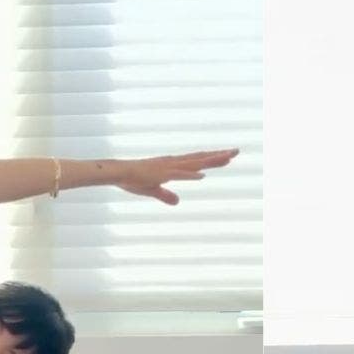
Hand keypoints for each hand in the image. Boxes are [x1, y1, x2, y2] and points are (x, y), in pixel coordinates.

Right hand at [114, 149, 237, 204]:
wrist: (117, 172)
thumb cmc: (133, 179)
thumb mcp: (153, 191)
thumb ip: (166, 196)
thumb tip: (178, 202)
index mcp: (173, 165)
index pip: (197, 161)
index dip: (213, 159)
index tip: (228, 156)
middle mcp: (174, 163)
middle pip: (200, 158)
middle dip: (219, 155)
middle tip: (236, 151)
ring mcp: (168, 167)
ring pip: (194, 163)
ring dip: (210, 161)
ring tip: (227, 158)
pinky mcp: (161, 173)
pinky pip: (178, 175)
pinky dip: (190, 175)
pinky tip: (202, 175)